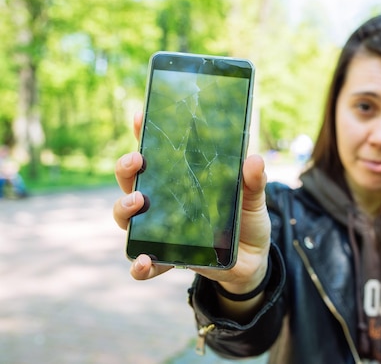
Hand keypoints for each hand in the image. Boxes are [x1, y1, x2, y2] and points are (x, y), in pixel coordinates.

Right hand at [112, 112, 270, 292]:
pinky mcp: (168, 259)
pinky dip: (139, 265)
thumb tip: (254, 160)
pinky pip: (144, 264)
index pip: (157, 154)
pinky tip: (144, 261)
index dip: (146, 134)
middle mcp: (163, 203)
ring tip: (137, 202)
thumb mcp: (253, 199)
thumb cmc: (246, 221)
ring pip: (127, 218)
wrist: (253, 260)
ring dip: (124, 208)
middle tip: (135, 160)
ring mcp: (161, 231)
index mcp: (182, 180)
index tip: (142, 117)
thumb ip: (253, 182)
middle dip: (126, 168)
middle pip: (131, 181)